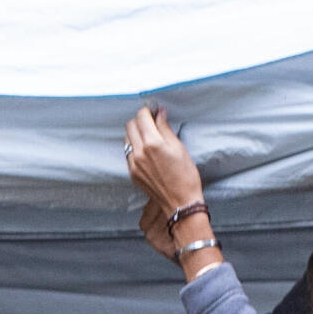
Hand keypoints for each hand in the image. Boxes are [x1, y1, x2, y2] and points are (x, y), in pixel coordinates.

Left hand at [123, 104, 212, 253]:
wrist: (180, 202)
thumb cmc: (185, 176)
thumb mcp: (179, 148)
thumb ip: (166, 129)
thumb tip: (160, 114)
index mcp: (153, 143)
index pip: (141, 117)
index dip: (147, 111)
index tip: (153, 111)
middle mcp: (139, 152)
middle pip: (130, 125)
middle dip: (140, 120)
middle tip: (151, 122)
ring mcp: (133, 164)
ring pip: (127, 139)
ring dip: (135, 133)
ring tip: (149, 137)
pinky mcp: (132, 173)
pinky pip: (128, 153)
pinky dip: (135, 147)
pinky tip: (147, 151)